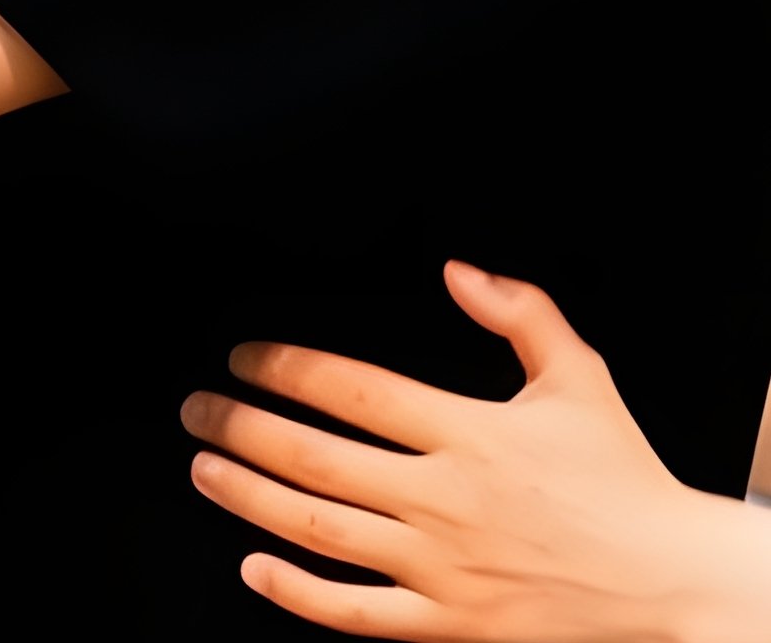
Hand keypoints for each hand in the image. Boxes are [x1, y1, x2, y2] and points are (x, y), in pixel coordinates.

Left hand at [181, 261, 770, 642]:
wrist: (680, 590)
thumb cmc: (625, 481)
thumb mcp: (580, 376)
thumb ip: (519, 312)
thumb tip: (458, 269)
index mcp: (470, 432)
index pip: (351, 390)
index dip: (284, 367)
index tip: (242, 355)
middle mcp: (445, 499)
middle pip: (315, 458)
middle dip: (241, 427)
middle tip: (196, 408)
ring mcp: (442, 568)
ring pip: (320, 530)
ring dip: (249, 496)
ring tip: (203, 467)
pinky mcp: (452, 625)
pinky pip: (357, 615)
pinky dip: (297, 596)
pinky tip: (253, 568)